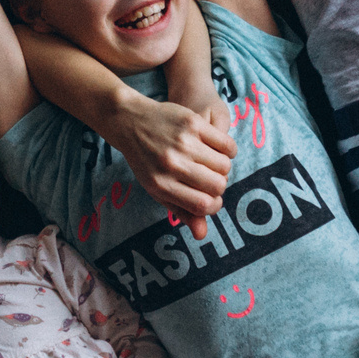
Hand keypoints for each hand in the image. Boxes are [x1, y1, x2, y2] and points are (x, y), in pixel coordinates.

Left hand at [109, 91, 233, 234]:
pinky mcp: (193, 122)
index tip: (210, 199)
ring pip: (225, 165)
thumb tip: (202, 235)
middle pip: (217, 186)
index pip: (203, 205)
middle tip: (209, 178)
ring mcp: (183, 142)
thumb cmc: (146, 161)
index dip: (213, 206)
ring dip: (223, 167)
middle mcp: (172, 164)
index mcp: (162, 185)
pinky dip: (228, 150)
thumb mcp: (157, 189)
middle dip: (219, 186)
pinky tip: (218, 149)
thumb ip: (182, 211)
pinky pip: (227, 144)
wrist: (131, 122)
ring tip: (211, 163)